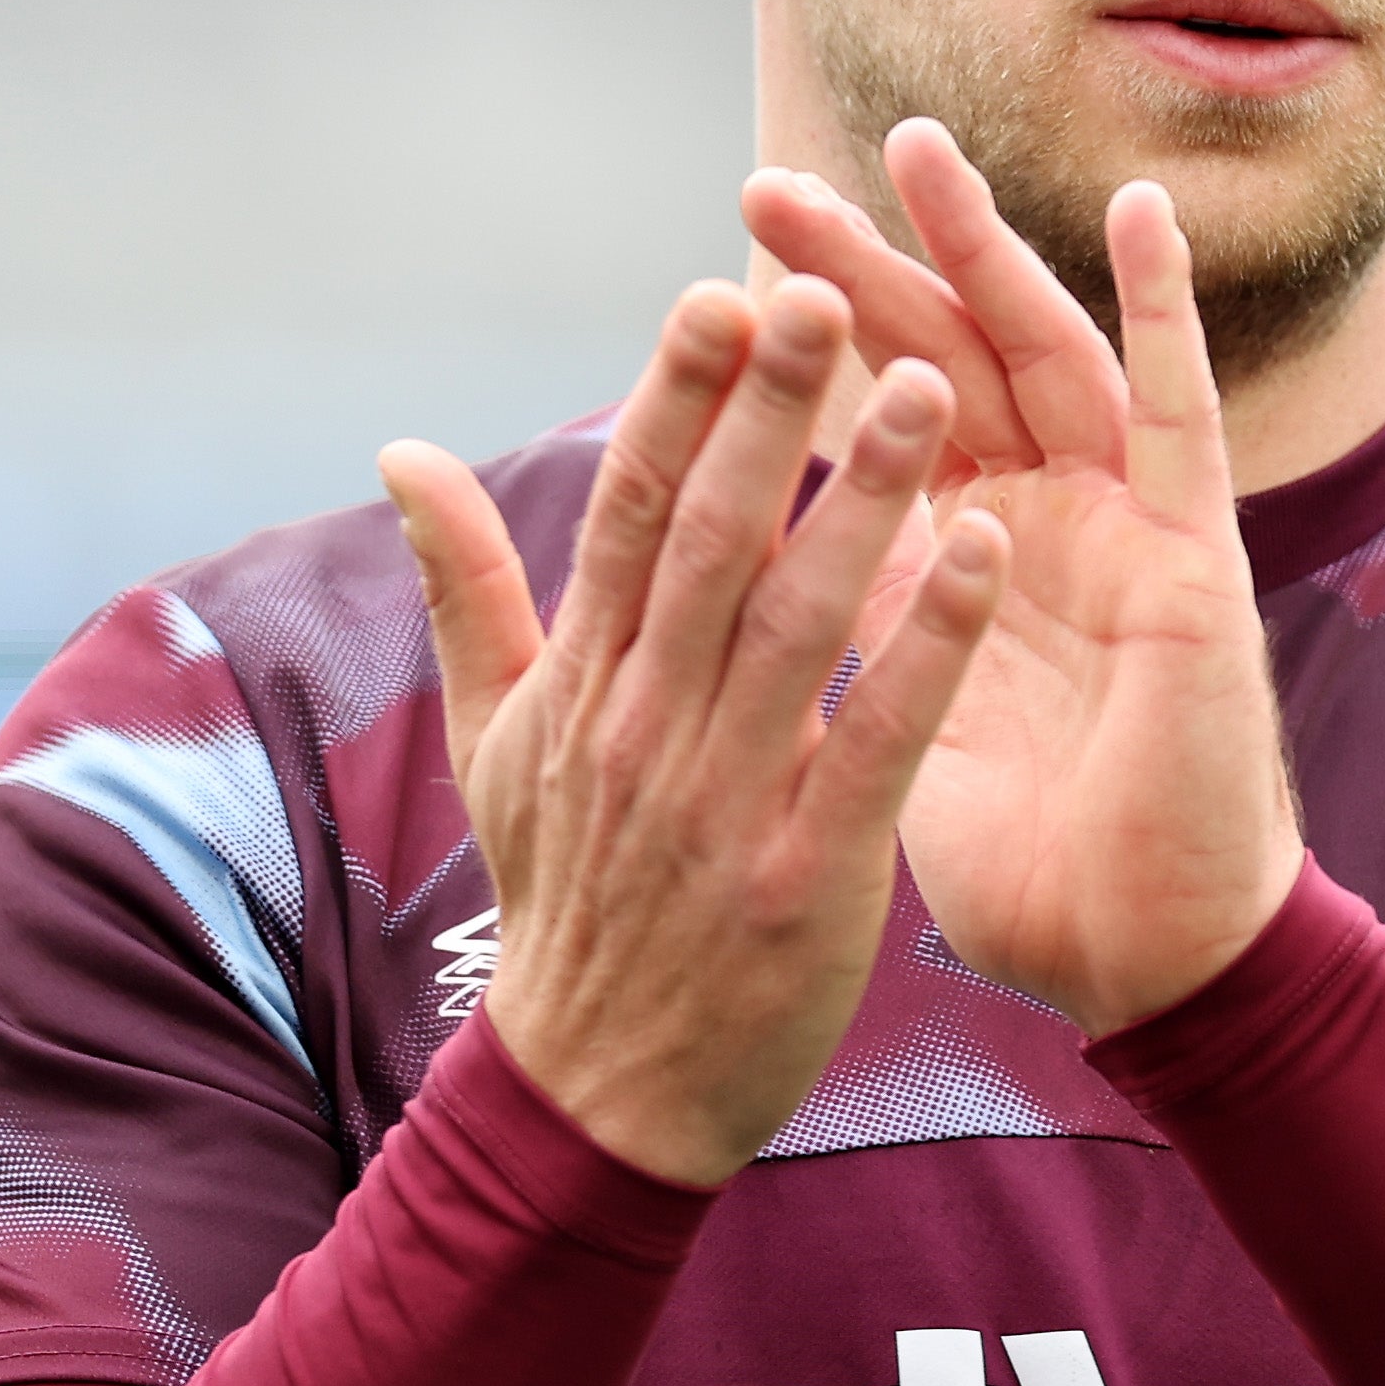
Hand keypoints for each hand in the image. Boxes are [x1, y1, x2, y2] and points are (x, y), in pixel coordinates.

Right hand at [380, 278, 1006, 1185]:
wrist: (598, 1097)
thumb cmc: (565, 897)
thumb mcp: (493, 741)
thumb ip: (466, 589)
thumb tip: (401, 449)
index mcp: (583, 681)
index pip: (630, 511)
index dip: (675, 398)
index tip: (719, 290)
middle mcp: (644, 724)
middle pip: (711, 541)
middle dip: (768, 412)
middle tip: (824, 288)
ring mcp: (723, 801)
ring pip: (799, 621)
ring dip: (866, 499)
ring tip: (929, 387)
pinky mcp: (804, 876)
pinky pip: (876, 740)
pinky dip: (927, 645)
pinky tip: (983, 553)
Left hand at [738, 123, 1302, 1036]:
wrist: (1136, 961)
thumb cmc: (1029, 865)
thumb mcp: (893, 731)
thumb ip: (845, 637)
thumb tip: (744, 578)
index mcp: (964, 561)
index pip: (869, 423)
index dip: (794, 353)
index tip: (703, 281)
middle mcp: (1042, 519)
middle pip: (941, 362)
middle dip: (858, 270)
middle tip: (764, 185)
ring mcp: (1122, 526)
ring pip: (1043, 353)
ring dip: (983, 248)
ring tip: (916, 151)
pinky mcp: (1193, 556)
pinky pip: (1182, 412)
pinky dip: (1166, 308)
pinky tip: (1137, 214)